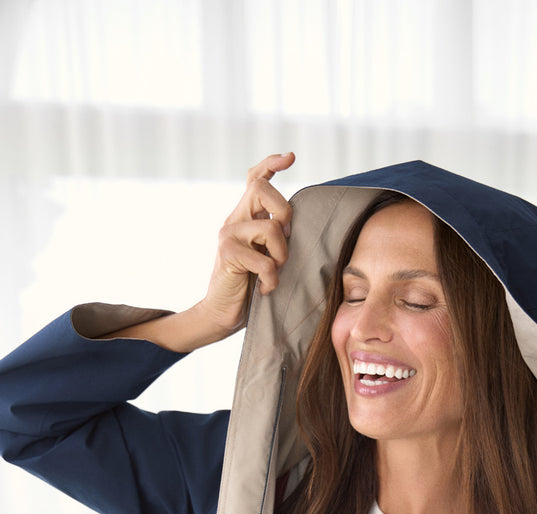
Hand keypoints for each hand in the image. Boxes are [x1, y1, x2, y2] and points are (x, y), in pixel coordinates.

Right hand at [196, 151, 295, 337]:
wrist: (221, 313)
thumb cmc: (249, 286)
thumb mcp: (266, 255)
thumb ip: (275, 235)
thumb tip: (295, 223)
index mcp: (245, 216)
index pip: (255, 178)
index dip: (271, 163)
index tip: (291, 157)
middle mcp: (234, 219)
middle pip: (262, 188)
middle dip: (284, 212)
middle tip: (286, 240)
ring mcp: (228, 234)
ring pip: (269, 228)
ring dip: (281, 256)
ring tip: (275, 273)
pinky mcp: (227, 254)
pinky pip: (264, 261)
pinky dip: (271, 279)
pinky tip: (266, 289)